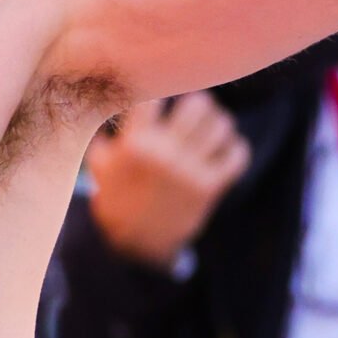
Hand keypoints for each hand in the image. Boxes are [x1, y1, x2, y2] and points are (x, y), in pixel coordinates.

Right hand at [86, 93, 250, 268]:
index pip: (155, 97)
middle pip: (197, 104)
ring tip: (213, 126)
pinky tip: (226, 149)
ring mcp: (189, 171)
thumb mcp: (100, 167)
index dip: (162, 91)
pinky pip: (237, 155)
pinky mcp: (210, 188)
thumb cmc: (117, 199)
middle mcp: (164, 154)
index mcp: (135, 145)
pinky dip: (236, 148)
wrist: (136, 245)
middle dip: (198, 102)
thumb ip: (103, 133)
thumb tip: (106, 101)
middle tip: (195, 108)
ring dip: (219, 123)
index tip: (164, 94)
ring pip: (221, 126)